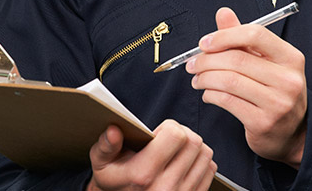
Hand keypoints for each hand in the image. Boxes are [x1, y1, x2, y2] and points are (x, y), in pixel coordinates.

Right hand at [86, 121, 216, 190]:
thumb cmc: (113, 179)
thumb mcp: (101, 162)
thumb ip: (106, 145)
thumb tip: (113, 131)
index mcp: (143, 174)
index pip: (176, 135)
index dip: (169, 126)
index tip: (158, 133)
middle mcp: (165, 187)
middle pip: (194, 142)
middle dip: (183, 133)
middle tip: (168, 138)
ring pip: (205, 154)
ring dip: (194, 146)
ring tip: (176, 150)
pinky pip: (210, 169)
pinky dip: (200, 161)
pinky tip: (184, 162)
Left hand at [187, 7, 306, 166]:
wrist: (293, 134)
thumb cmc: (275, 93)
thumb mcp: (266, 62)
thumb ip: (242, 38)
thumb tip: (223, 13)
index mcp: (291, 58)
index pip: (255, 34)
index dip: (224, 35)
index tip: (204, 43)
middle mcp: (288, 79)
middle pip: (237, 59)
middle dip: (207, 60)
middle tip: (192, 64)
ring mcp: (278, 103)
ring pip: (228, 80)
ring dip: (204, 78)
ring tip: (197, 79)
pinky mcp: (263, 122)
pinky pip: (227, 101)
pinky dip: (210, 95)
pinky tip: (207, 94)